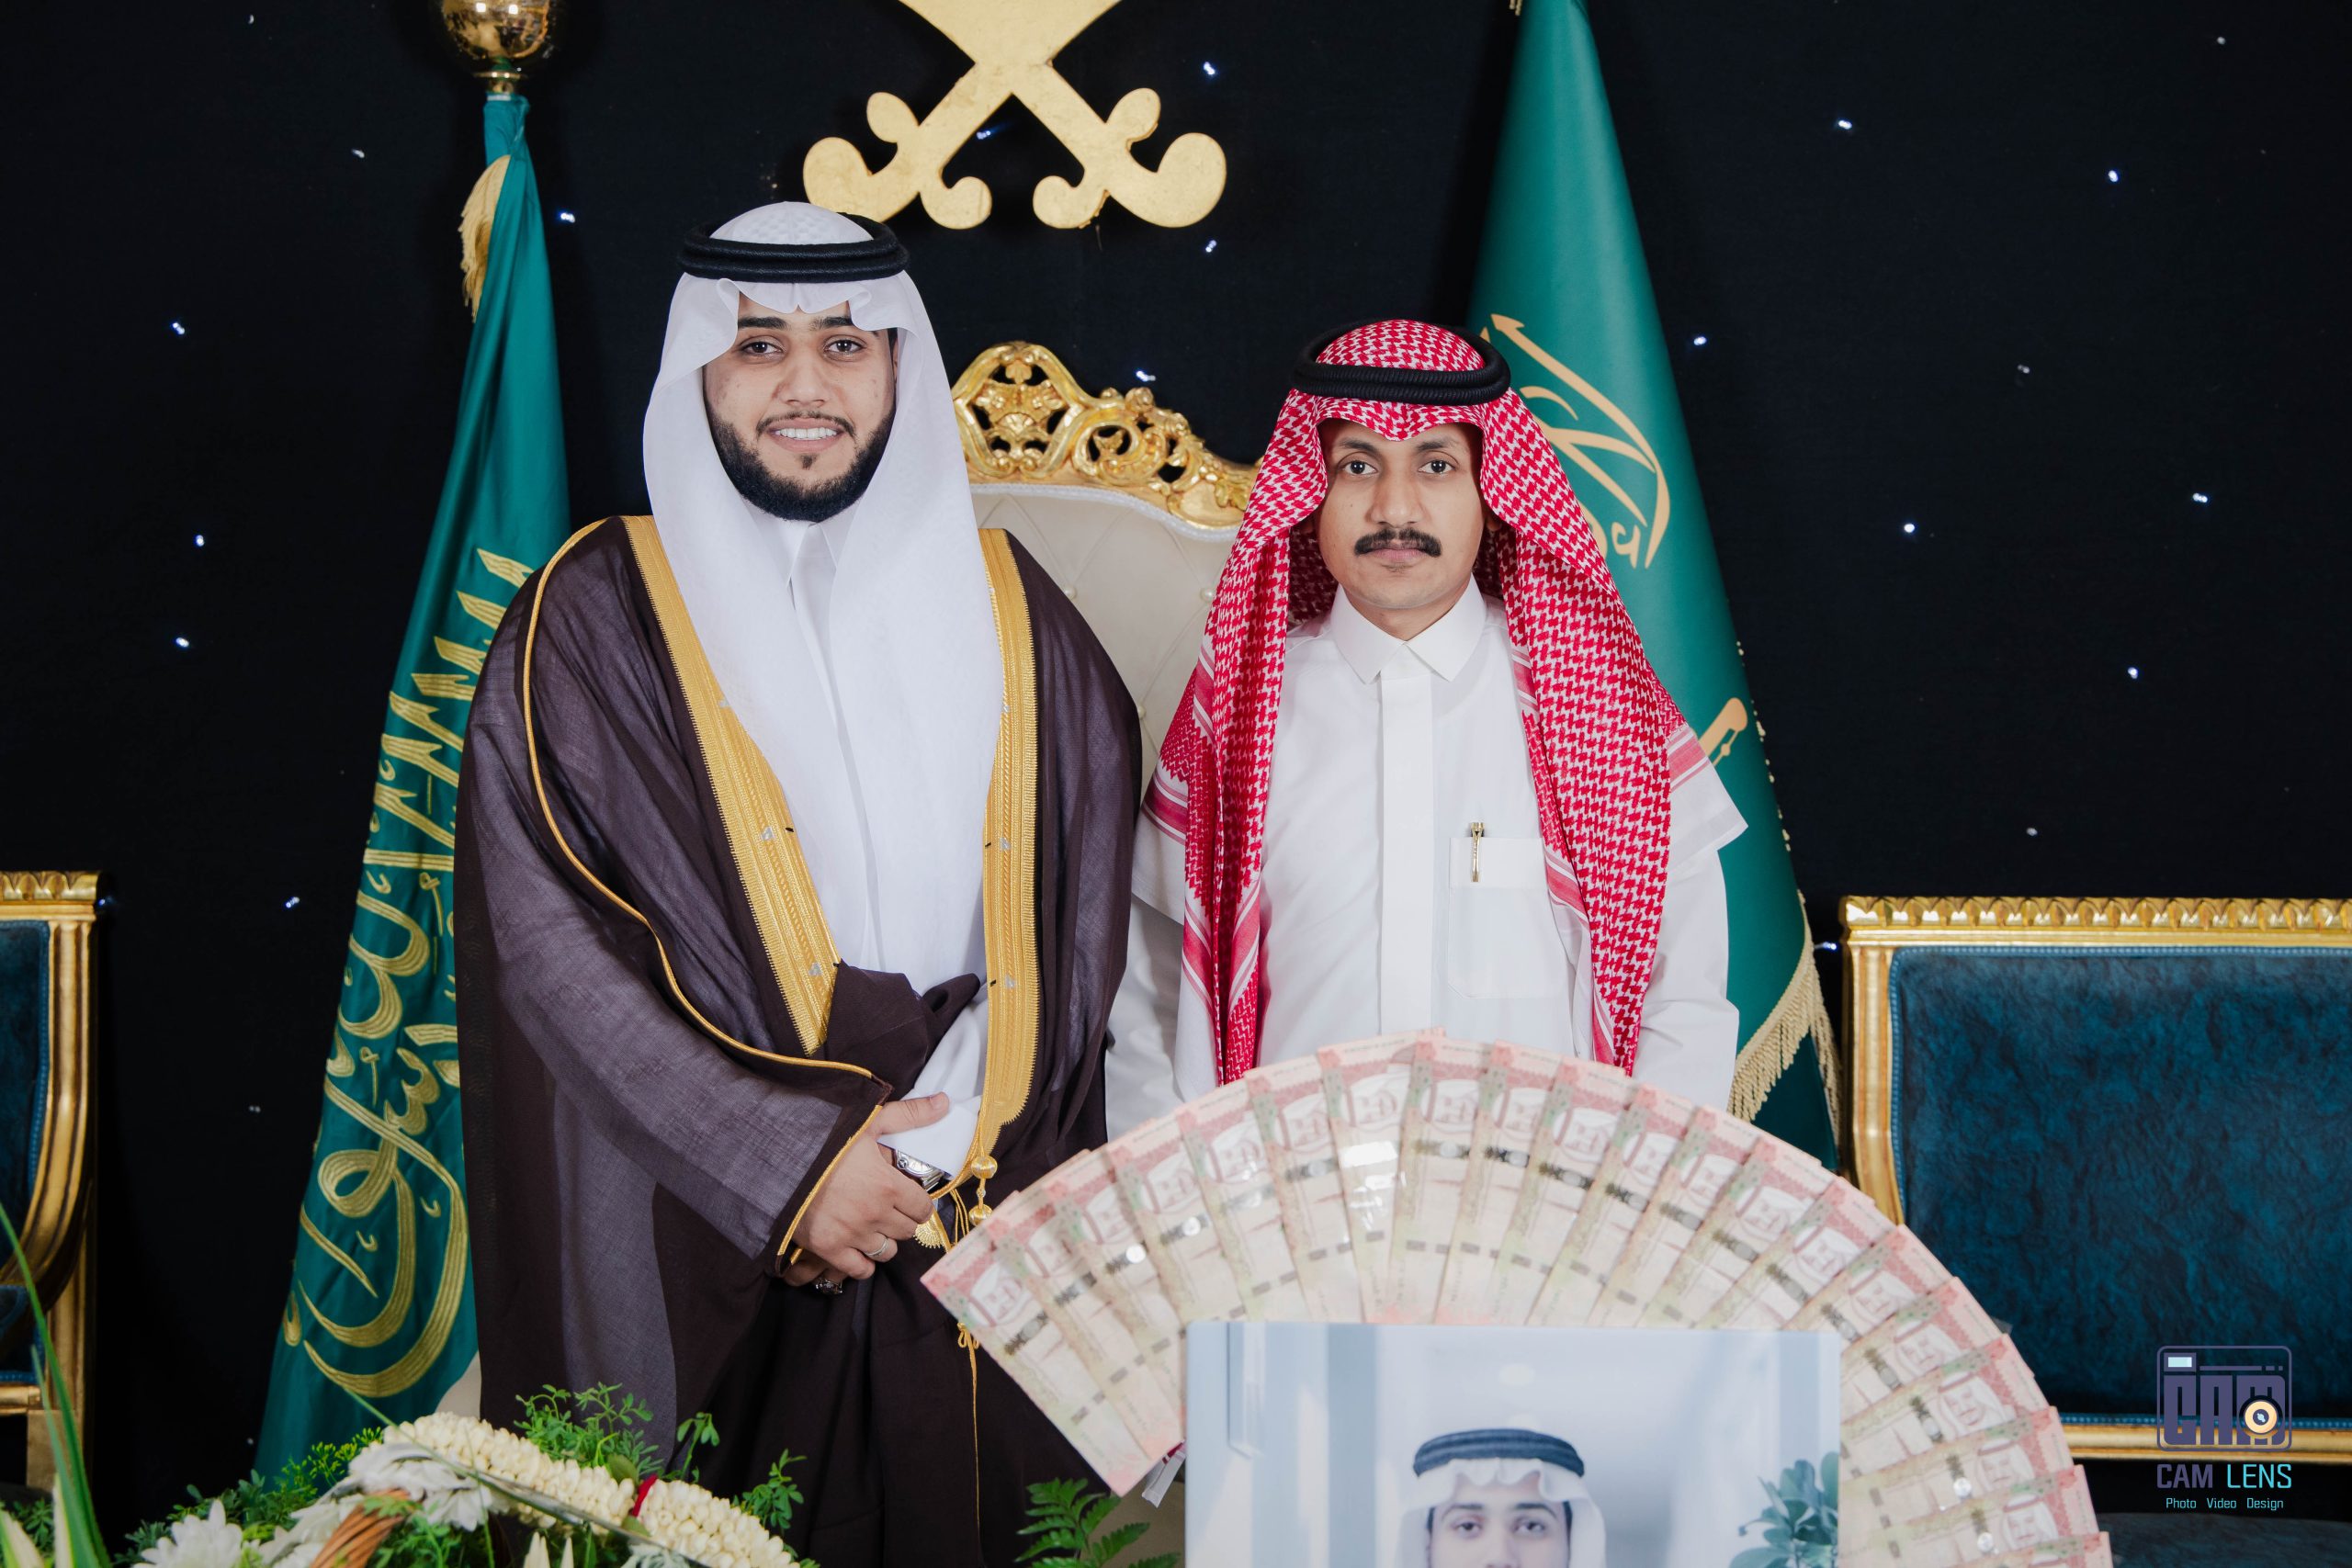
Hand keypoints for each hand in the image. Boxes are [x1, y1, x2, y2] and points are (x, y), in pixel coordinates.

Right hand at [783, 1093, 949, 1284]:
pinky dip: (863, 1263)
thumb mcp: (868, 1121)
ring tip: (872, 1227)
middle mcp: (875, 1214)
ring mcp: (852, 1234)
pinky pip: (860, 1270)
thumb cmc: (824, 1138)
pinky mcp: (828, 1248)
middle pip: (906, 1231)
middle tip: (888, 1210)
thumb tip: (944, 1102)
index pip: (923, 1209)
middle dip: (901, 1220)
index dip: (918, 1204)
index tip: (909, 1199)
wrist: (777, 1158)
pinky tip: (858, 1249)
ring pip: (887, 1252)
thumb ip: (909, 1115)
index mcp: (889, 1185)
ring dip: (883, 1241)